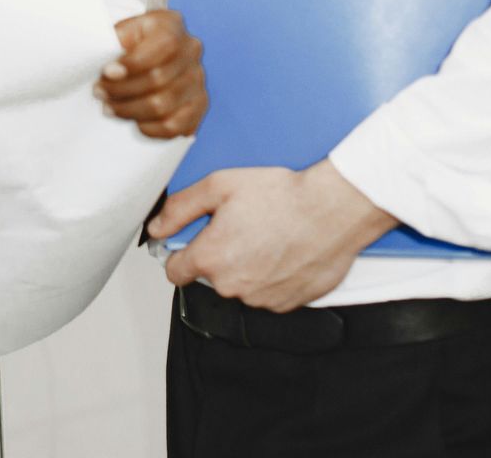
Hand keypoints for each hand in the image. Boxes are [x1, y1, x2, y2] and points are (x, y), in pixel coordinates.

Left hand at [94, 9, 206, 137]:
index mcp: (172, 25)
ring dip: (130, 111)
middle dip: (122, 90)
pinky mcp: (198, 105)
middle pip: (159, 79)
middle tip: (99, 92)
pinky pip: (176, 126)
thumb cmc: (128, 42)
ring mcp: (197, 79)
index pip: (163, 46)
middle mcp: (191, 51)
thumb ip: (112, 42)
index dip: (132, 63)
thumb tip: (104, 65)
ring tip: (109, 108)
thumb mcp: (119, 32)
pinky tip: (134, 122)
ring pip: (164, 105)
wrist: (144, 52)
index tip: (106, 73)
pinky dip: (151, 128)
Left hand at [149, 161, 396, 310]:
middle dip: (219, 255)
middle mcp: (232, 286)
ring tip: (267, 237)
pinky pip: (268, 294)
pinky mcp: (288, 304)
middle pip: (210, 276)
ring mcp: (261, 298)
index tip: (191, 243)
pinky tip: (284, 252)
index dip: (179, 254)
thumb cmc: (281, 196)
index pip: (174, 272)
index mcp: (210, 258)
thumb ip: (180, 208)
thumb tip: (156, 226)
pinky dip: (272, 277)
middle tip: (240, 227)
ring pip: (240, 286)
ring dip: (247, 267)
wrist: (333, 210)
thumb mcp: (219, 186)